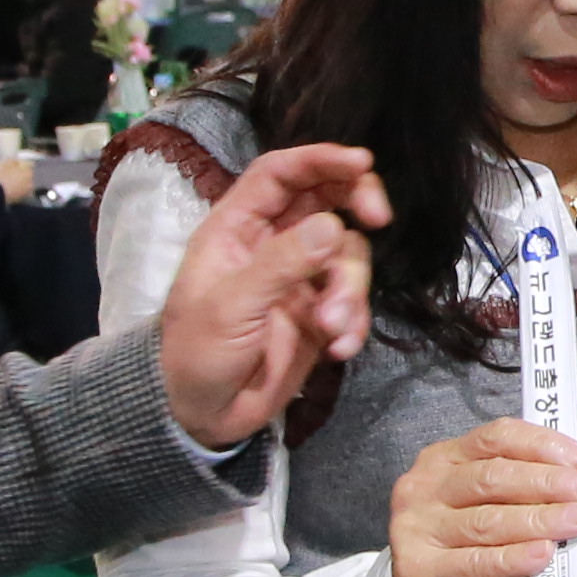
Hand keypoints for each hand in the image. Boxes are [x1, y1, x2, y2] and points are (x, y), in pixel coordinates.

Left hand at [155, 138, 389, 447]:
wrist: (204, 416)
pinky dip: (354, 322)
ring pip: (348, 255)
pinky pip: (353, 301)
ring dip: (350, 289)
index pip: (280, 174)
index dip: (320, 160)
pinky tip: (338, 349)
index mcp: (237, 227)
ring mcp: (299, 278)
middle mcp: (272, 243)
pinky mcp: (319, 314)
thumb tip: (334, 225)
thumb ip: (282, 264)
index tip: (362, 162)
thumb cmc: (197, 353)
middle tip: (379, 218)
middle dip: (357, 205)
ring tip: (330, 329)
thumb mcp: (231, 307)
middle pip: (326, 200)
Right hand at [387, 420, 576, 576]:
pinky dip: (515, 557)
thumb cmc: (470, 554)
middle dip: (549, 483)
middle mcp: (422, 487)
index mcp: (442, 460)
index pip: (494, 439)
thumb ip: (524, 497)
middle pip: (492, 477)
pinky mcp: (418, 570)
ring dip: (541, 519)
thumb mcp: (498, 513)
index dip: (540, 445)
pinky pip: (477, 562)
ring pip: (488, 520)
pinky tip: (543, 554)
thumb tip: (576, 488)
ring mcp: (415, 528)